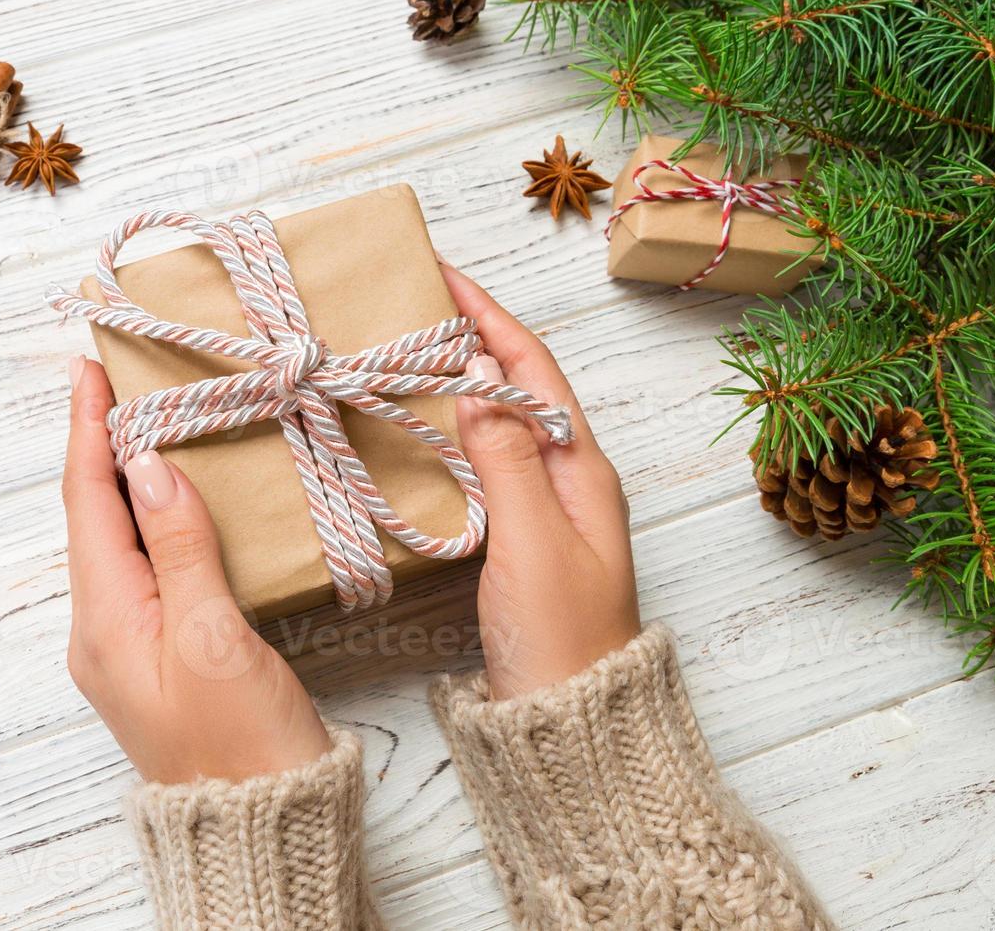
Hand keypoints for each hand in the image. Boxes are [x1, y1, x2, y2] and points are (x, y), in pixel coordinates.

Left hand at [62, 356, 332, 783]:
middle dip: (103, 442)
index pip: (86, 501)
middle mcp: (102, 629)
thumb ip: (181, 548)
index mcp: (104, 619)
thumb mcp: (214, 638)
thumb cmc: (241, 742)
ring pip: (120, 539)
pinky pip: (146, 567)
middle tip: (126, 377)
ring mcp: (128, 645)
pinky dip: (158, 519)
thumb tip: (146, 464)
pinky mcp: (161, 655)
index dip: (87, 430)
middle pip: (94, 515)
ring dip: (129, 478)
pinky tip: (183, 500)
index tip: (89, 366)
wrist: (257, 826)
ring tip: (152, 418)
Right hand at [440, 258, 640, 698]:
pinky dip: (455, 432)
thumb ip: (506, 457)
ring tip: (411, 352)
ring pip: (501, 423)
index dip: (491, 316)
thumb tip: (480, 375)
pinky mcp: (522, 538)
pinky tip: (424, 430)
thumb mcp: (533, 541)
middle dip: (473, 337)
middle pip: (519, 386)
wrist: (573, 719)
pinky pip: (488, 463)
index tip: (444, 276)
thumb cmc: (561, 635)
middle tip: (413, 307)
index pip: (534, 368)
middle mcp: (570, 477)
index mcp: (583, 468)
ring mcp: (547, 508)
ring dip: (462, 381)